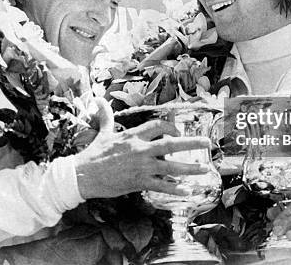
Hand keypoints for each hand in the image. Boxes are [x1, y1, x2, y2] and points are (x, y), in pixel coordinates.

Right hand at [73, 97, 211, 198]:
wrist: (83, 175)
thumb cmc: (93, 154)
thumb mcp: (102, 132)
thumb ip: (106, 116)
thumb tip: (99, 100)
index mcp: (133, 135)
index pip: (157, 126)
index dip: (170, 126)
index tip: (178, 130)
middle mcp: (141, 149)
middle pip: (171, 143)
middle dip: (191, 142)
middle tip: (207, 143)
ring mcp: (141, 166)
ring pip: (171, 166)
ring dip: (190, 168)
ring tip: (204, 169)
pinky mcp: (139, 182)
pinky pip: (162, 185)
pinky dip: (175, 188)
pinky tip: (188, 191)